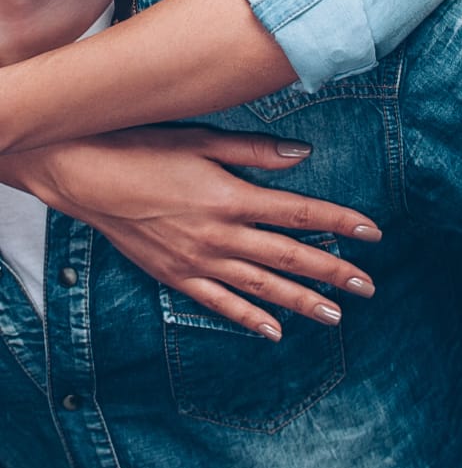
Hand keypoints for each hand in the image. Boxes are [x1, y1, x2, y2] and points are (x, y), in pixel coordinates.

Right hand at [0, 128, 380, 337]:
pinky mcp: (174, 275)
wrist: (82, 174)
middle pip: (288, 257)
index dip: (339, 223)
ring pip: (261, 287)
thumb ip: (255, 150)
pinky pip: (219, 303)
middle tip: (369, 287)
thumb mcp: (201, 138)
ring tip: (335, 316)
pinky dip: (249, 317)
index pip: (298, 214)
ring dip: (301, 301)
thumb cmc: (141, 146)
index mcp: (230, 197)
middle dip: (333, 272)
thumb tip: (304, 155)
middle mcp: (218, 236)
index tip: (373, 234)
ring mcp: (196, 261)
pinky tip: (274, 329)